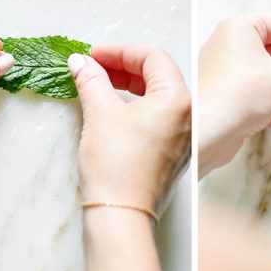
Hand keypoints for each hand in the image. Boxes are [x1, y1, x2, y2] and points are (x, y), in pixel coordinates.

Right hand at [69, 45, 190, 219]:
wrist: (122, 218)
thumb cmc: (116, 169)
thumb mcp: (99, 113)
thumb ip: (91, 80)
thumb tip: (81, 62)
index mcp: (178, 100)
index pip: (152, 57)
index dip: (119, 51)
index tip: (94, 54)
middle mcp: (189, 118)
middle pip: (158, 76)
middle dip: (123, 68)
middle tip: (95, 67)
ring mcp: (184, 139)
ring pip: (158, 99)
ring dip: (128, 88)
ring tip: (100, 86)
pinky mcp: (173, 156)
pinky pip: (158, 120)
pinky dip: (136, 109)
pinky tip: (113, 112)